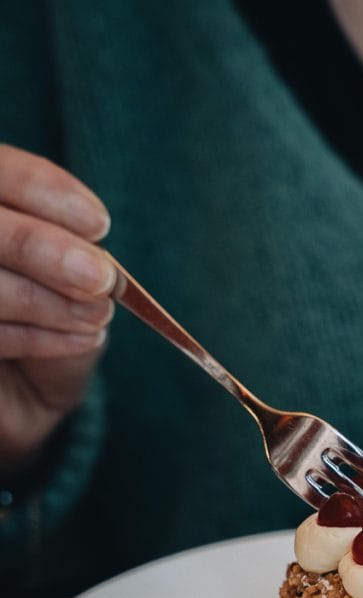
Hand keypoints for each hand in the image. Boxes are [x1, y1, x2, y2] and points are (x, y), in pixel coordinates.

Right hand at [0, 145, 115, 475]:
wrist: (19, 403)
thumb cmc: (45, 329)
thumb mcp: (71, 289)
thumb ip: (78, 264)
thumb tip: (97, 262)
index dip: (41, 188)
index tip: (98, 222)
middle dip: (39, 246)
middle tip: (101, 278)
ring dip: (45, 299)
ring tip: (97, 317)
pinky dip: (35, 337)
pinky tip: (82, 340)